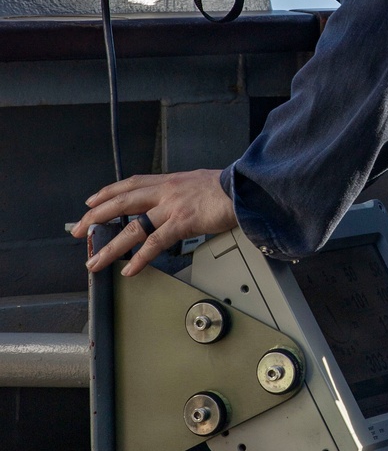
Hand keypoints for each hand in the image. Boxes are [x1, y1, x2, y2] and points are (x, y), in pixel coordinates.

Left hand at [71, 170, 237, 276]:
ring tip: (96, 262)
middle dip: (95, 218)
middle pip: (121, 203)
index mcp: (169, 181)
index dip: (108, 193)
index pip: (131, 184)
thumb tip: (178, 200)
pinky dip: (140, 258)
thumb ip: (183, 191)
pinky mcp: (182, 223)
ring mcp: (171, 207)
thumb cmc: (229, 188)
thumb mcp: (199, 182)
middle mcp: (166, 191)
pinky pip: (155, 243)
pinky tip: (129, 269)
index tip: (92, 201)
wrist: (245, 189)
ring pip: (132, 228)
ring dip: (110, 247)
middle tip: (79, 230)